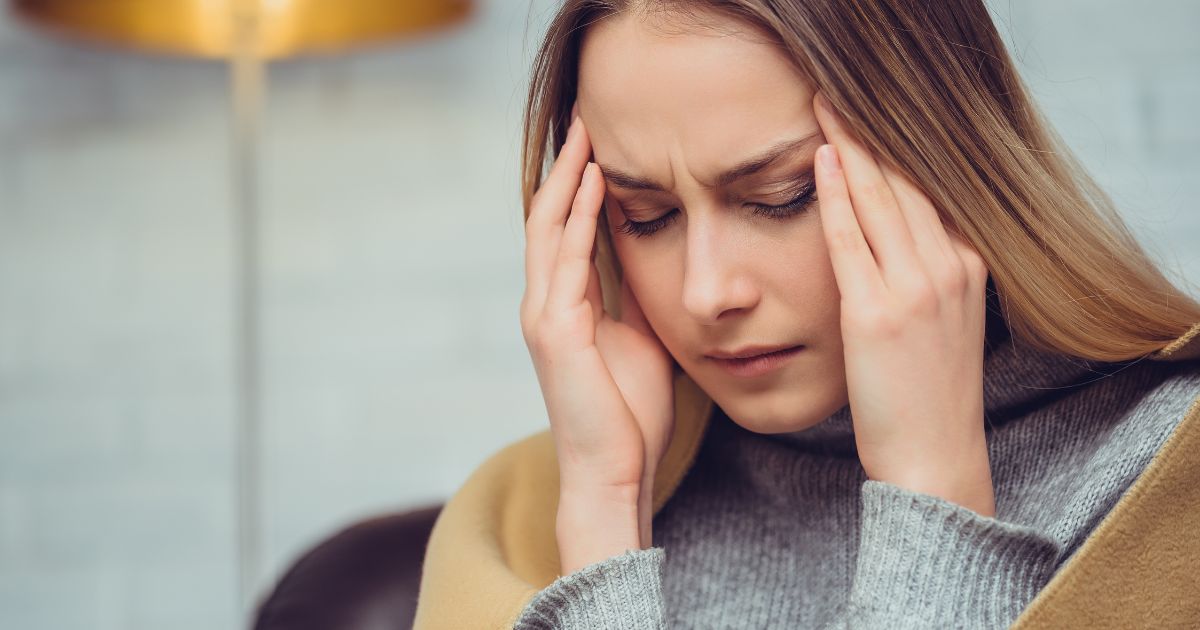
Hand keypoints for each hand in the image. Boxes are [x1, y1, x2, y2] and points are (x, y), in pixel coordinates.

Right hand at [519, 107, 676, 571]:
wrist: (615, 469)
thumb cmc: (630, 413)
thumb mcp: (641, 340)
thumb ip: (636, 299)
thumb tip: (657, 260)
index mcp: (565, 306)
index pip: (566, 230)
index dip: (578, 186)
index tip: (600, 145)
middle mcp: (545, 303)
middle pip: (549, 217)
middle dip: (566, 168)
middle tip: (586, 119)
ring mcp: (544, 315)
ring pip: (549, 229)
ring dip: (568, 179)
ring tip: (586, 136)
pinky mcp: (554, 331)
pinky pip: (565, 261)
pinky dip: (579, 219)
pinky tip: (597, 185)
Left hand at [812, 92, 995, 516]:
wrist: (934, 458)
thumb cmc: (927, 396)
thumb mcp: (944, 323)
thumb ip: (926, 275)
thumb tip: (893, 240)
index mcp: (968, 267)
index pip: (928, 191)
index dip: (896, 150)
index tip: (869, 118)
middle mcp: (950, 268)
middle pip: (906, 182)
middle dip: (872, 133)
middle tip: (839, 95)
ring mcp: (917, 288)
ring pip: (881, 198)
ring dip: (852, 146)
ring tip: (826, 107)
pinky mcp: (877, 312)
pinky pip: (852, 239)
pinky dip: (837, 194)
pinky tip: (823, 160)